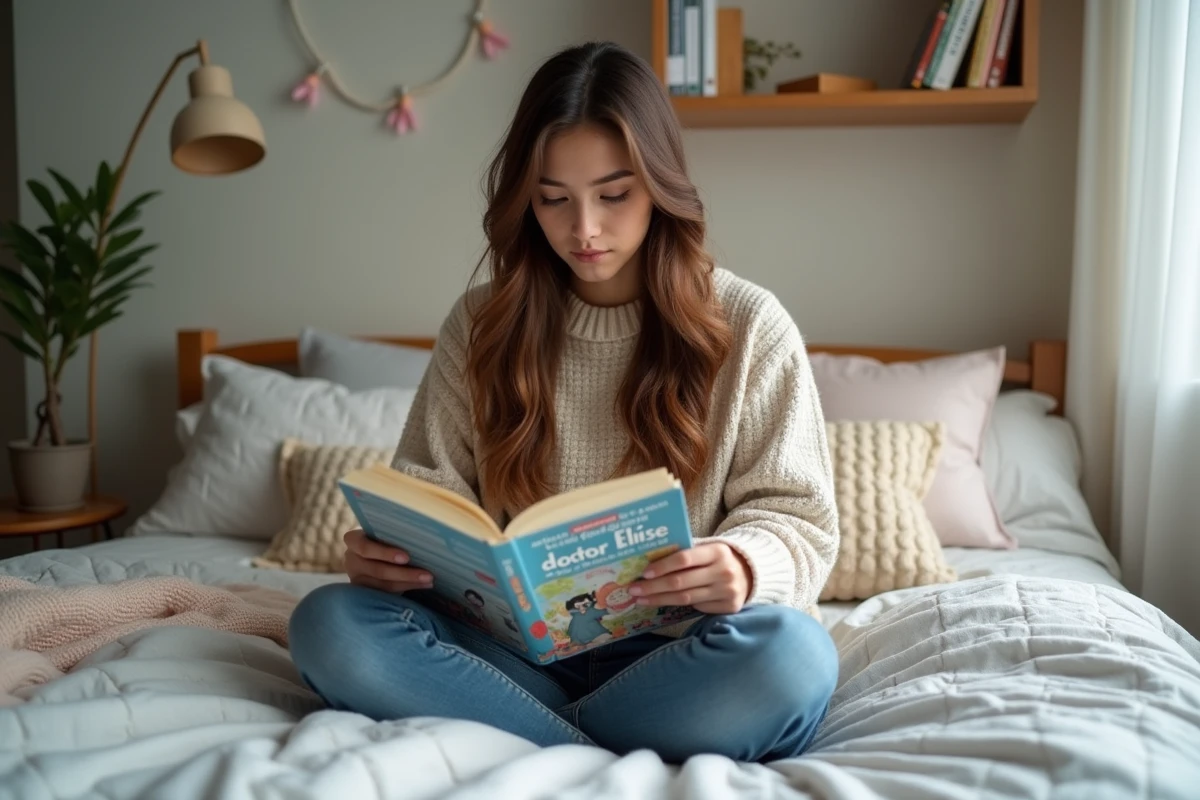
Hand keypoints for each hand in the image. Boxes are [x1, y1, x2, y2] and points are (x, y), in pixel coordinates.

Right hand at [343, 529, 433, 593]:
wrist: (374, 552)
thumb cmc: (383, 537)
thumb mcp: (382, 532)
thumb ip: (393, 534)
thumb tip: (422, 535)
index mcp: (353, 540)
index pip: (364, 547)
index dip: (385, 553)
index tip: (406, 557)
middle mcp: (351, 560)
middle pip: (377, 570)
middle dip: (404, 573)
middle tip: (427, 574)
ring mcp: (356, 579)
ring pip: (383, 585)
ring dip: (409, 583)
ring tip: (429, 580)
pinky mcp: (364, 592)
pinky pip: (386, 594)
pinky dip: (406, 588)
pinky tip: (422, 585)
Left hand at [627, 542, 752, 614]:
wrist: (751, 572)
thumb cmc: (719, 557)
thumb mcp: (707, 548)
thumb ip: (686, 551)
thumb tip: (650, 558)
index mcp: (717, 551)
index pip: (684, 559)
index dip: (663, 566)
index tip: (644, 573)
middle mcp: (723, 572)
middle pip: (681, 582)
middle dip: (654, 587)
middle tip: (634, 590)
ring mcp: (727, 592)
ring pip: (685, 599)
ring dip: (659, 599)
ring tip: (641, 599)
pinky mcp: (728, 607)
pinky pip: (696, 607)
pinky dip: (678, 605)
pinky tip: (662, 602)